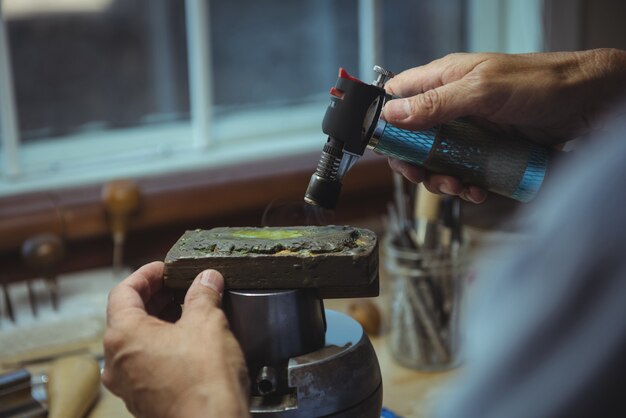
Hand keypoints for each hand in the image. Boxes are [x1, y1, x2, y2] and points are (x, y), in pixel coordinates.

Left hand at [103, 262, 249, 417]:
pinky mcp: (144, 399)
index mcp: (123, 336)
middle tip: (178, 286)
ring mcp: (128, 384)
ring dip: (158, 321)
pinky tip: (188, 342)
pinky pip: (145, 363)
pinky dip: (162, 345)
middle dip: (154, 297)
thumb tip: (206, 279)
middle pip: (126, 316)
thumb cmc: (203, 381)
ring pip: (136, 342)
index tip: (164, 268)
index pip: (123, 291)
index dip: (145, 274)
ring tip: (187, 311)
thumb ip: (203, 294)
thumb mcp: (208, 323)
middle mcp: (117, 362)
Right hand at [382, 48, 625, 202]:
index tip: (387, 147)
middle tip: (423, 177)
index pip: (398, 96)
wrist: (588, 103)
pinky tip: (477, 190)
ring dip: (441, 179)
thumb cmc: (540, 83)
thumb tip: (392, 113)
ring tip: (459, 187)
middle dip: (415, 162)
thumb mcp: (482, 91)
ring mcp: (470, 129)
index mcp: (444, 79)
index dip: (386, 122)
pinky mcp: (486, 149)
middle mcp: (452, 104)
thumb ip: (437, 102)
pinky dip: (465, 185)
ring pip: (437, 160)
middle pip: (414, 138)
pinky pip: (464, 171)